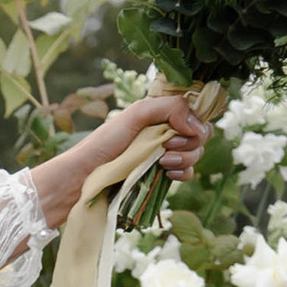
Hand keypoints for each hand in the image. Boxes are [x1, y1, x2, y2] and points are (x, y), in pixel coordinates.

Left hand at [31, 90, 210, 229]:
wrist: (85, 178)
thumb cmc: (105, 142)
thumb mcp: (136, 114)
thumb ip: (170, 108)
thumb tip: (197, 126)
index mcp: (161, 114)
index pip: (195, 112)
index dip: (195, 121)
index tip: (179, 129)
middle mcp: (166, 132)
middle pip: (201, 134)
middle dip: (189, 142)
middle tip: (166, 147)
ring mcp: (165, 155)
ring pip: (196, 154)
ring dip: (184, 158)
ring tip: (162, 162)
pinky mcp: (162, 176)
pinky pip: (187, 173)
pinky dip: (182, 173)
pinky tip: (166, 174)